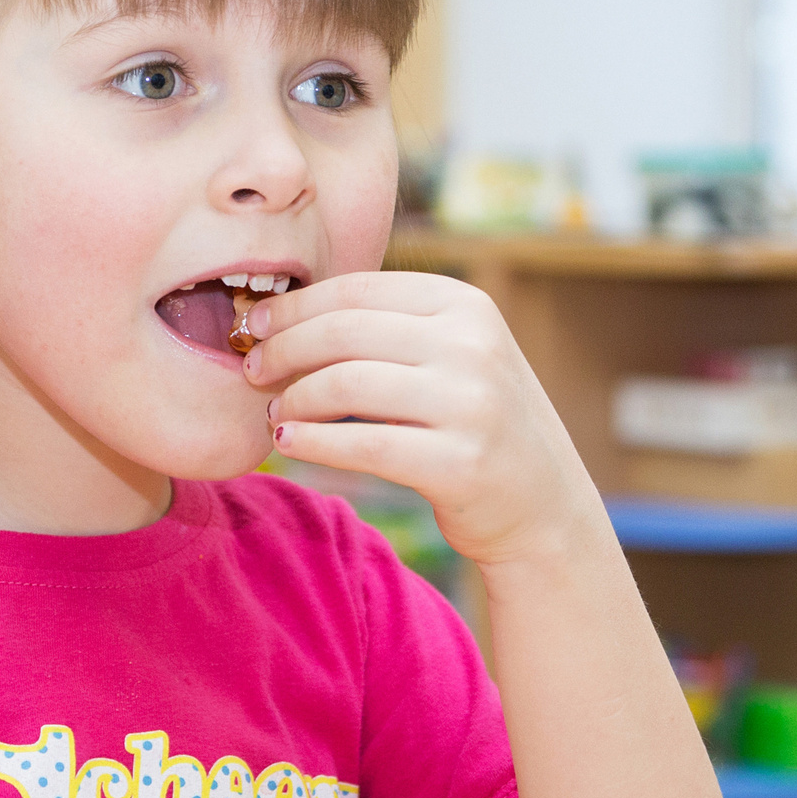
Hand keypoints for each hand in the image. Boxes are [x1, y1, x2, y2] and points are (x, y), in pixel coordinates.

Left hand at [244, 272, 589, 566]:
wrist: (544, 507)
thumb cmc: (478, 425)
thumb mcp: (455, 356)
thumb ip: (392, 328)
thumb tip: (287, 315)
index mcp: (467, 306)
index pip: (357, 290)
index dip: (294, 306)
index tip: (256, 324)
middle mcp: (474, 346)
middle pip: (344, 332)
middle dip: (283, 349)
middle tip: (252, 370)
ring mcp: (471, 404)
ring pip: (345, 384)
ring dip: (294, 399)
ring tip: (276, 413)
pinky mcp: (460, 463)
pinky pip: (361, 445)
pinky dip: (312, 442)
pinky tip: (286, 444)